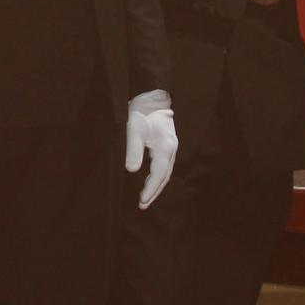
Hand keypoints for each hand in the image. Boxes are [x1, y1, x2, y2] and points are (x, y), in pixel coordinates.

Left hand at [125, 91, 178, 208]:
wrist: (152, 98)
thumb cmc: (142, 112)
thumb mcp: (134, 129)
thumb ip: (133, 150)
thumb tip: (132, 171)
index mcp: (165, 147)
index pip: (158, 175)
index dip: (150, 190)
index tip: (141, 201)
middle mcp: (171, 150)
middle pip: (164, 177)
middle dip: (154, 192)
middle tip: (143, 205)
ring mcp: (171, 148)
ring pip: (166, 173)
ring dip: (156, 186)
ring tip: (146, 198)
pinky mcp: (167, 145)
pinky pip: (164, 166)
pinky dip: (158, 177)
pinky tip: (151, 181)